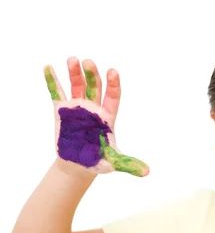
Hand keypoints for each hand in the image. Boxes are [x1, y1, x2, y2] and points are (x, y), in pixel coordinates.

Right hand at [44, 57, 148, 176]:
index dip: (113, 84)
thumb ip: (129, 164)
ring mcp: (78, 107)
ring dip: (74, 73)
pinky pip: (57, 93)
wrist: (77, 164)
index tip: (112, 71)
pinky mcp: (62, 111)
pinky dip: (53, 81)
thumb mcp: (114, 161)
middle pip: (95, 86)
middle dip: (92, 74)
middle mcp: (94, 108)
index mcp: (108, 116)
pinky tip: (49, 67)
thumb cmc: (98, 161)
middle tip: (87, 62)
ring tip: (72, 59)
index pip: (113, 96)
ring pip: (77, 86)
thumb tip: (147, 173)